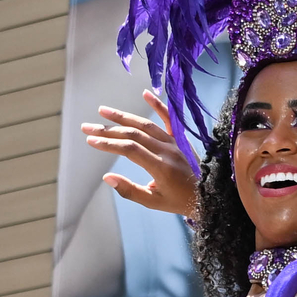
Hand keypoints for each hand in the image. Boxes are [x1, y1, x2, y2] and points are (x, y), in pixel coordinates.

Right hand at [82, 90, 198, 216]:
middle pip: (134, 134)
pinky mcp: (181, 138)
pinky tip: (145, 93)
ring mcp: (175, 142)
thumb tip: (107, 177)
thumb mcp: (154, 202)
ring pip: (146, 125)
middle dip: (108, 130)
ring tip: (103, 111)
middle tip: (87, 127)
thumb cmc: (179, 201)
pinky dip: (158, 105)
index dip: (109, 144)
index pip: (130, 150)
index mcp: (160, 168)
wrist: (209, 196)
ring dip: (124, 117)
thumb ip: (130, 190)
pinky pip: (169, 118)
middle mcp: (167, 151)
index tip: (90, 140)